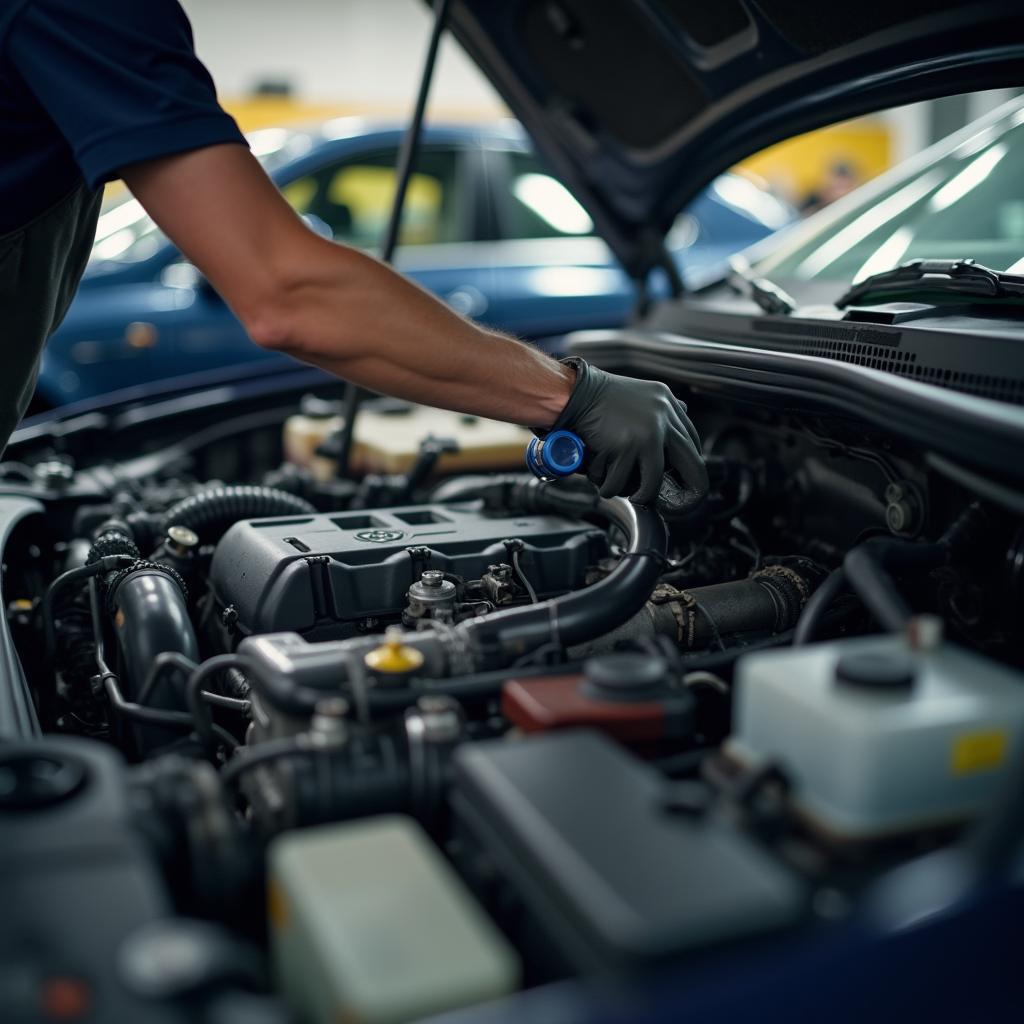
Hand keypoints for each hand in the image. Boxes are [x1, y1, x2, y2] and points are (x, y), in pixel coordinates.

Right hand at [548, 357, 706, 505]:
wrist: (574, 393)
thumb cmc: (602, 396)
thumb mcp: (644, 393)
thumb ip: (663, 409)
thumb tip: (684, 411)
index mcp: (668, 405)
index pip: (692, 443)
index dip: (686, 466)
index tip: (676, 478)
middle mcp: (662, 419)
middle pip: (690, 467)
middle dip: (680, 491)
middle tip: (665, 499)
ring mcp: (645, 435)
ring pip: (651, 484)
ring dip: (636, 493)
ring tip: (622, 488)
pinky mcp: (623, 448)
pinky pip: (619, 483)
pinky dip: (608, 486)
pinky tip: (603, 479)